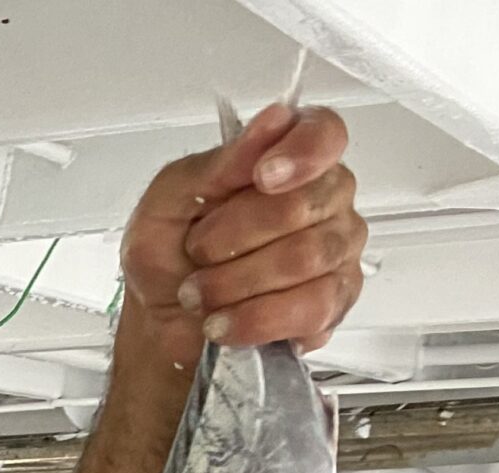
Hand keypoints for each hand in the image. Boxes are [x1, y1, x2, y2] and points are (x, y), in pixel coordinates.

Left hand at [119, 103, 365, 367]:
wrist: (161, 324)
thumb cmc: (167, 258)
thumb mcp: (167, 202)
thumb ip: (218, 163)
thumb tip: (273, 122)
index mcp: (286, 158)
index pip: (324, 132)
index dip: (301, 152)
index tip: (262, 177)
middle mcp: (324, 198)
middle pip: (303, 204)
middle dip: (232, 238)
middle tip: (197, 253)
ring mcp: (337, 250)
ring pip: (306, 258)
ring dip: (235, 283)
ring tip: (200, 294)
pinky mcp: (335, 302)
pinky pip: (312, 307)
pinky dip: (255, 319)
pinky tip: (225, 322)